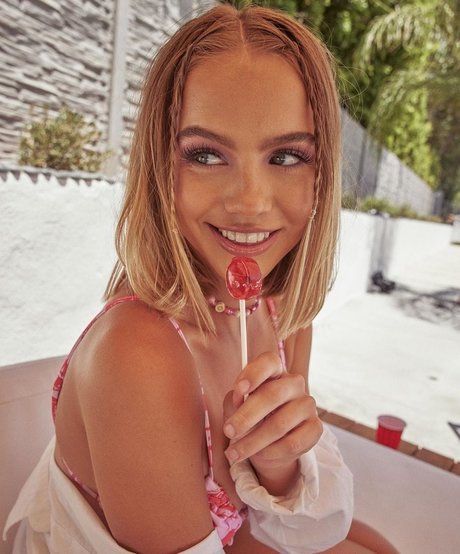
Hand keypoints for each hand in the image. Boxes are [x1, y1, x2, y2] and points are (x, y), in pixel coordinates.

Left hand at [222, 352, 321, 489]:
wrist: (269, 444)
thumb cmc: (250, 417)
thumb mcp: (236, 406)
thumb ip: (234, 400)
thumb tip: (238, 399)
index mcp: (275, 371)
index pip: (269, 362)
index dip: (254, 373)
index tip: (238, 389)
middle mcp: (294, 384)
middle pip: (273, 394)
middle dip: (246, 416)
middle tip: (228, 431)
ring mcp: (308, 405)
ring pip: (280, 424)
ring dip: (253, 441)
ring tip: (234, 453)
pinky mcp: (316, 428)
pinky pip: (292, 443)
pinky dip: (271, 452)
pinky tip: (259, 456)